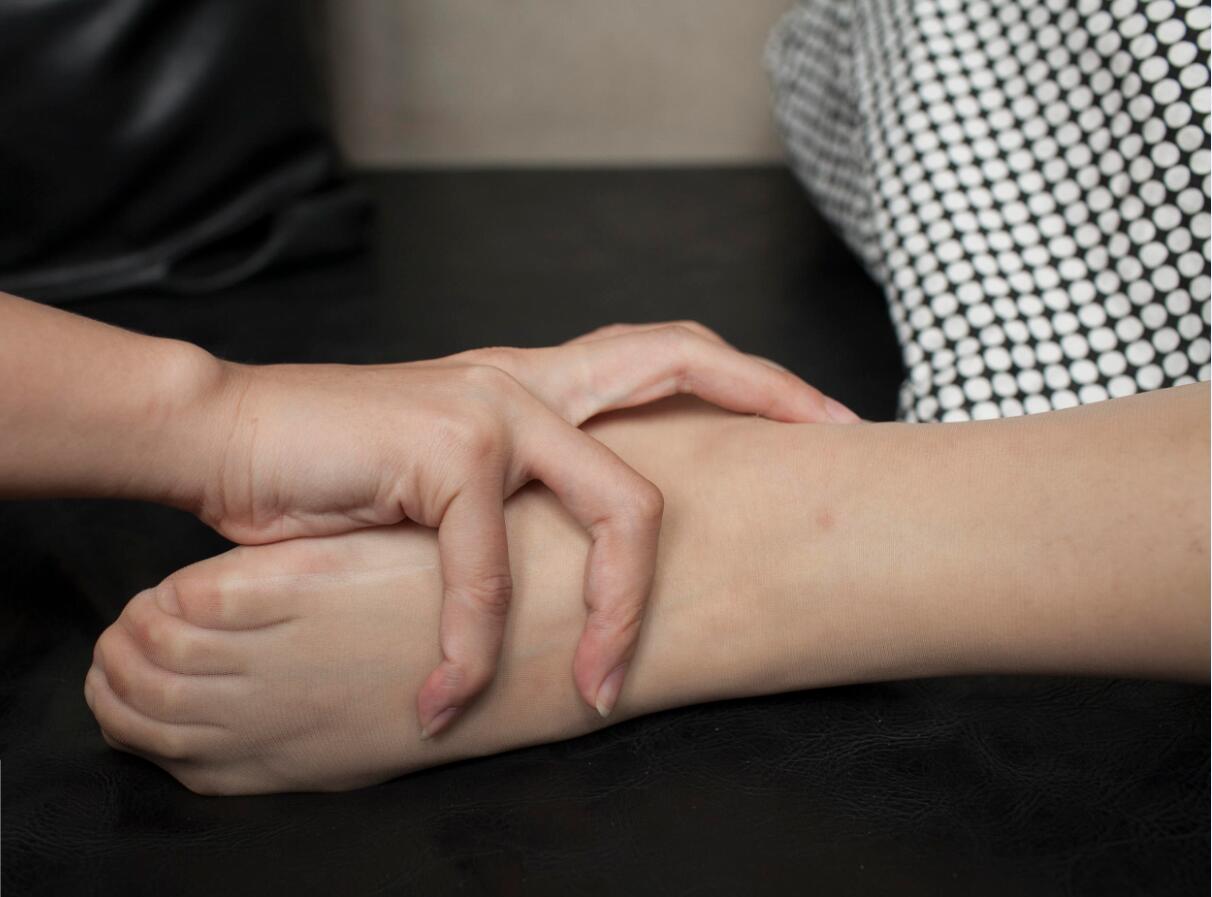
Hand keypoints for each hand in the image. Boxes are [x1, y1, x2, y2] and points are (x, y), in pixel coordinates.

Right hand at [194, 321, 858, 735]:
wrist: (223, 437)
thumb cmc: (330, 473)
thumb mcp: (445, 486)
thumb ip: (517, 506)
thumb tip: (580, 572)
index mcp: (534, 383)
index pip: (660, 354)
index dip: (748, 379)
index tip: (818, 418)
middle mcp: (527, 379)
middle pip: (678, 363)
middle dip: (771, 398)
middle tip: (837, 441)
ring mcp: (494, 405)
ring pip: (617, 506)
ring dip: (614, 617)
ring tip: (595, 693)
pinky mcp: (446, 447)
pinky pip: (490, 567)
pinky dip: (470, 642)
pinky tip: (445, 693)